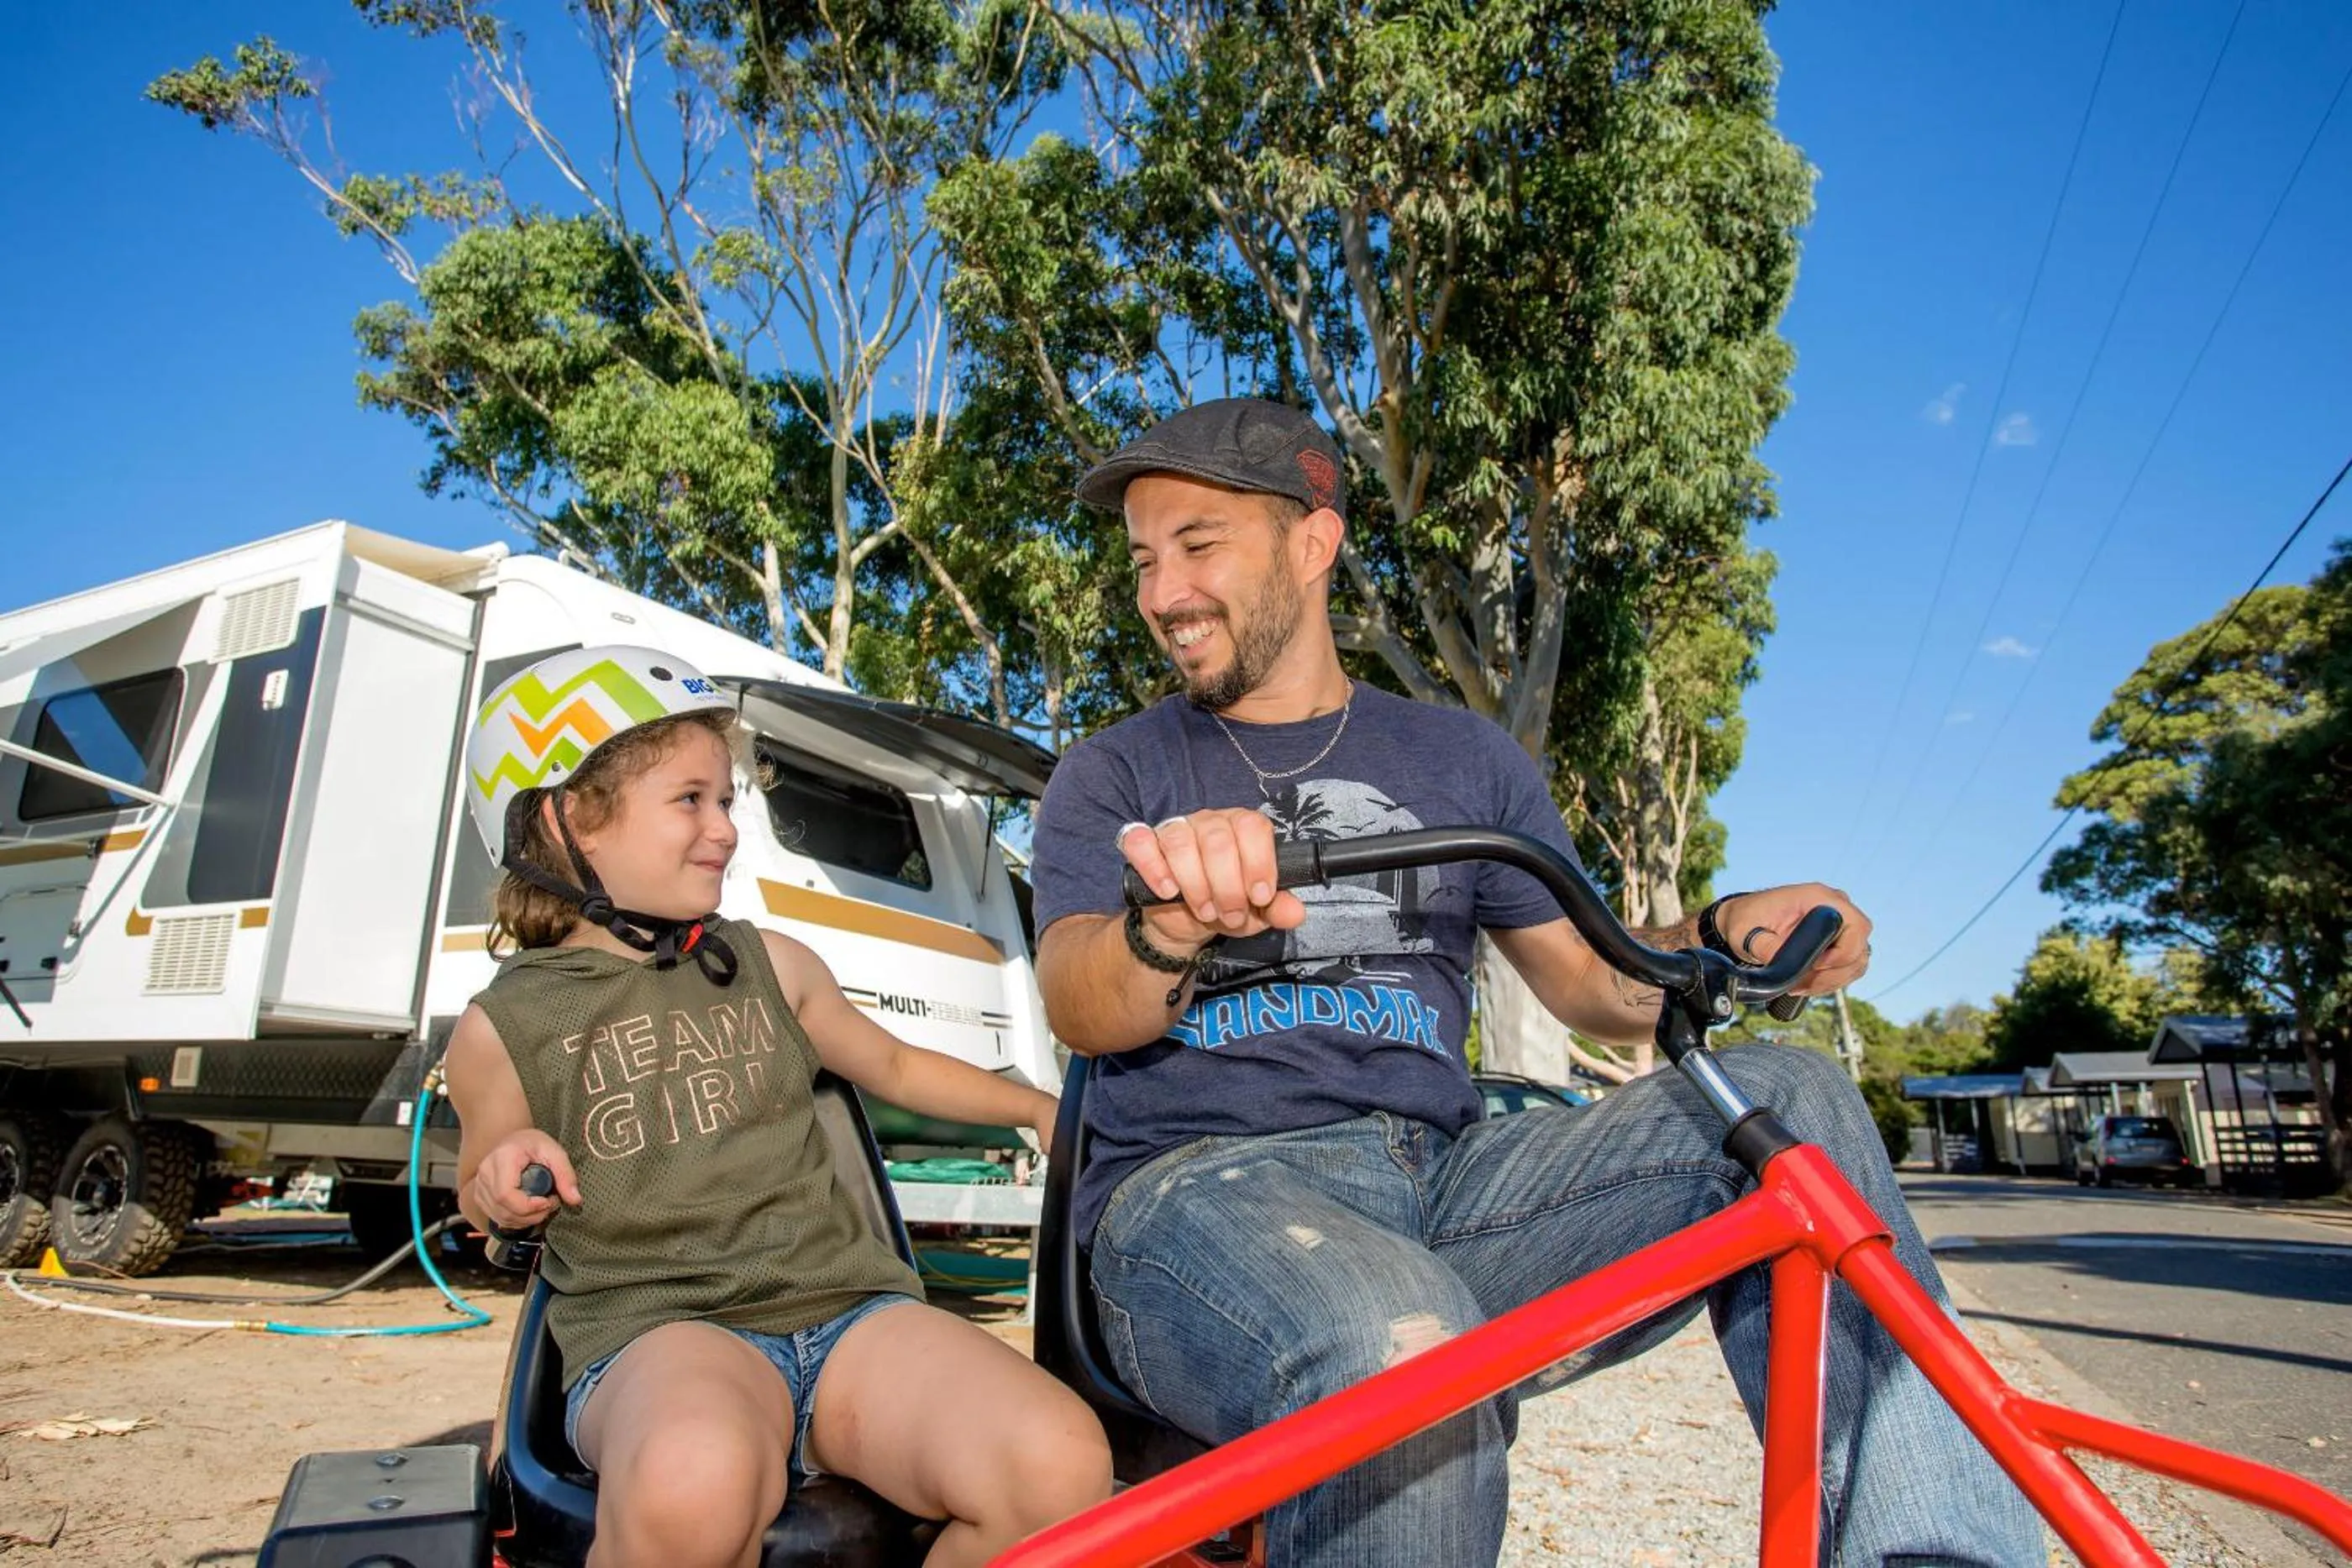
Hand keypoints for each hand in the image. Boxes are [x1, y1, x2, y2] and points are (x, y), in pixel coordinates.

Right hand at [470, 1130, 579, 1230]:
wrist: (514, 1141)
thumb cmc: (533, 1144)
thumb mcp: (554, 1152)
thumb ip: (565, 1174)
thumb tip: (575, 1199)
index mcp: (502, 1159)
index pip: (505, 1194)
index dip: (527, 1206)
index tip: (547, 1201)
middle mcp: (485, 1173)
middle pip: (504, 1209)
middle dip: (531, 1215)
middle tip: (550, 1204)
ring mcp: (479, 1186)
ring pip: (500, 1217)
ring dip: (525, 1220)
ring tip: (542, 1206)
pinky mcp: (479, 1196)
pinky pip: (497, 1217)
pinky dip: (516, 1220)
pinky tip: (529, 1211)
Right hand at [1119, 810, 1306, 947]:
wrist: (1184, 922)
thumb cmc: (1225, 906)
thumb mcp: (1256, 913)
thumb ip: (1277, 909)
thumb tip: (1295, 913)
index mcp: (1242, 828)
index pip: (1253, 827)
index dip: (1258, 863)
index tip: (1259, 897)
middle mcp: (1209, 821)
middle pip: (1218, 840)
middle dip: (1227, 886)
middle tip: (1230, 914)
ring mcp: (1175, 828)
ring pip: (1181, 843)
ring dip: (1195, 885)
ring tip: (1204, 911)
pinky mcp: (1145, 842)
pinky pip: (1142, 843)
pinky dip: (1155, 869)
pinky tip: (1168, 891)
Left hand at [1715, 884, 1871, 994]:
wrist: (1743, 924)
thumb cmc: (1744, 922)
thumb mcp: (1746, 934)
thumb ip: (1765, 947)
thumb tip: (1783, 965)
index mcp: (1820, 898)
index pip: (1857, 927)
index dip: (1841, 954)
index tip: (1813, 967)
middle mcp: (1837, 908)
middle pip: (1859, 949)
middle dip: (1832, 974)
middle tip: (1799, 984)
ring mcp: (1840, 926)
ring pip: (1855, 963)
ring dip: (1830, 982)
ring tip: (1798, 986)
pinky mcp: (1838, 943)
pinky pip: (1848, 969)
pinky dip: (1830, 982)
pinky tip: (1805, 985)